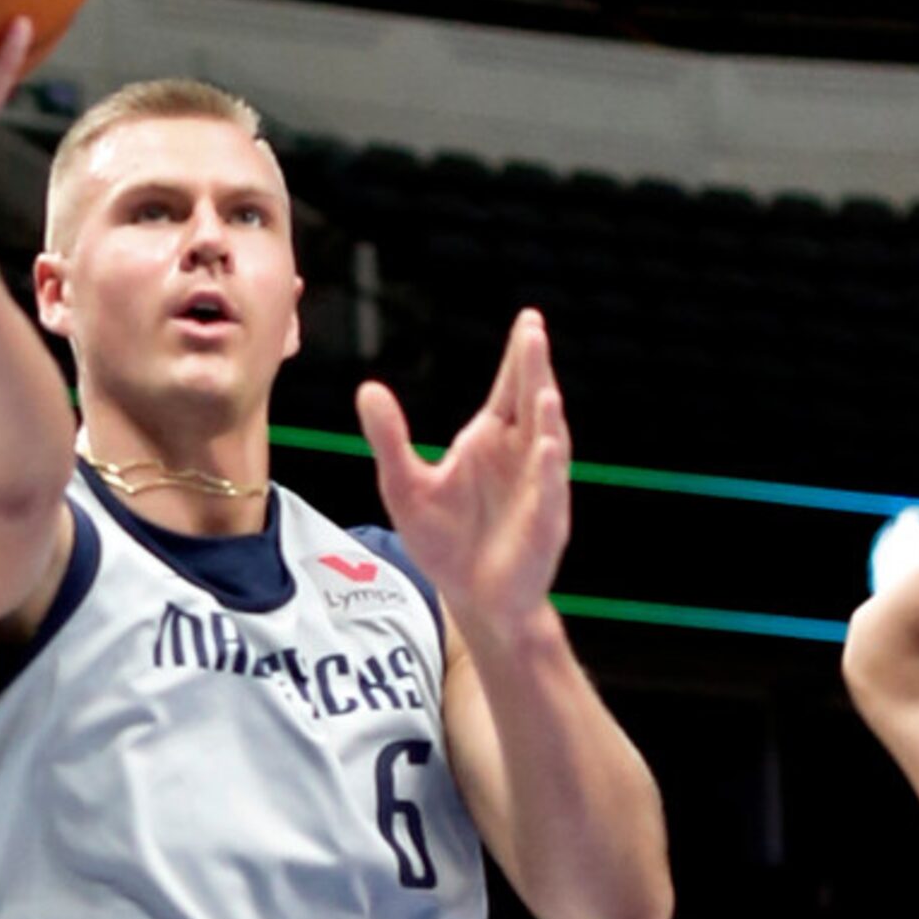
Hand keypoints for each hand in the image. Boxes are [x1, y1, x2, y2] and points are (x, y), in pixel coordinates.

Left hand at [356, 309, 570, 635]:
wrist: (472, 596)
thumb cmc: (444, 540)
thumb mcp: (404, 484)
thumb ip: (390, 437)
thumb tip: (368, 389)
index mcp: (491, 439)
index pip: (508, 389)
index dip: (519, 357)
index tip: (528, 322)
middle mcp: (522, 455)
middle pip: (531, 402)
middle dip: (534, 369)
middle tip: (534, 331)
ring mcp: (537, 487)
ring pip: (548, 442)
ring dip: (548, 416)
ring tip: (543, 387)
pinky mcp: (544, 522)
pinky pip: (548, 491)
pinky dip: (550, 470)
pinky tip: (548, 446)